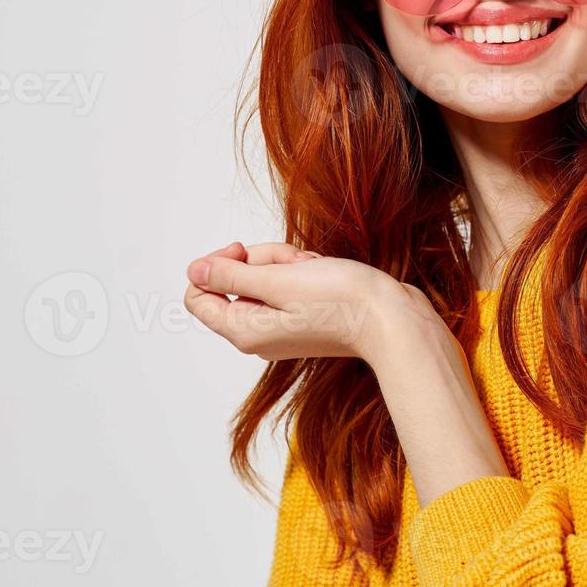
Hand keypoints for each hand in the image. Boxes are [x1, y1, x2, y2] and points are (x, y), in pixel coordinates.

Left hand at [183, 241, 445, 363]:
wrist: (392, 319)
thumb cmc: (341, 302)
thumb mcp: (278, 281)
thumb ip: (231, 276)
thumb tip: (195, 271)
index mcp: (244, 331)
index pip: (199, 296)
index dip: (215, 266)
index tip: (243, 252)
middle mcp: (259, 334)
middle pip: (236, 283)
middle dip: (263, 261)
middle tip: (292, 263)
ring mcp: (283, 328)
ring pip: (265, 280)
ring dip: (288, 264)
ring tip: (315, 268)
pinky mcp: (306, 318)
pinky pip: (289, 287)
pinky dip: (304, 274)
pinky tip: (325, 274)